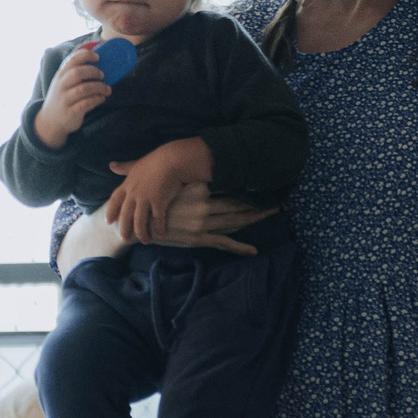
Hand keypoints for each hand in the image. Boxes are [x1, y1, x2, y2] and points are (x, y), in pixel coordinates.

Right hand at [32, 45, 109, 148]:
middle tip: (102, 75)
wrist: (49, 122)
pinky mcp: (71, 112)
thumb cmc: (62, 98)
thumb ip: (74, 71)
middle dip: (93, 72)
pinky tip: (101, 98)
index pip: (72, 60)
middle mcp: (61, 86)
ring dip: (99, 87)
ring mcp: (65, 99)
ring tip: (107, 89)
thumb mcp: (63, 82)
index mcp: (60, 75)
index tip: (97, 57)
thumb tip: (97, 59)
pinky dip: (96, 99)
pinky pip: (86, 104)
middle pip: (77, 73)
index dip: (86, 55)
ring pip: (83, 89)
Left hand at [102, 138, 204, 244]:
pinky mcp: (159, 203)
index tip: (108, 222)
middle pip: (126, 216)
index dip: (111, 211)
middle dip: (125, 229)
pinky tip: (162, 234)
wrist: (171, 160)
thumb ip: (124, 167)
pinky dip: (159, 228)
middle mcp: (134, 194)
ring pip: (139, 221)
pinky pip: (157, 220)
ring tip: (145, 240)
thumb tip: (111, 165)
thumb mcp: (136, 164)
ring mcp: (145, 200)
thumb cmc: (154, 161)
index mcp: (127, 185)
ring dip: (142, 233)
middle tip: (125, 239)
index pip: (115, 200)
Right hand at [133, 182, 278, 256]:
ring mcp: (203, 224)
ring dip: (254, 220)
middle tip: (277, 203)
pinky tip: (253, 250)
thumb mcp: (174, 182)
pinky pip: (224, 243)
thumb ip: (190, 175)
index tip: (261, 183)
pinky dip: (240, 247)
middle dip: (258, 206)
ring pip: (235, 222)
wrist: (140, 222)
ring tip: (270, 215)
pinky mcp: (199, 239)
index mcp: (199, 188)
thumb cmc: (157, 199)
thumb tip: (205, 168)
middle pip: (238, 206)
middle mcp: (205, 206)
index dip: (246, 187)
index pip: (228, 187)